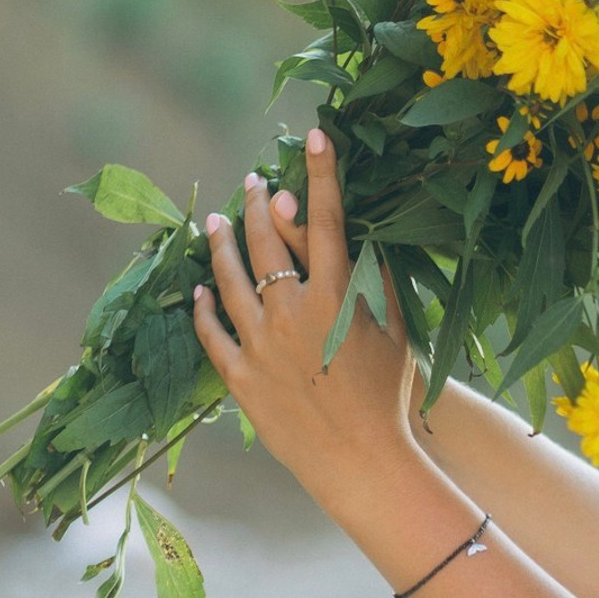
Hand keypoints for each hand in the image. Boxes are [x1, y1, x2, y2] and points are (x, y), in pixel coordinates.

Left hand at [193, 127, 421, 494]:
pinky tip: (199, 290)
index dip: (321, 174)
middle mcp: (292, 312)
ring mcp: (261, 344)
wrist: (364, 463)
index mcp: (338, 298)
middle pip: (266, 241)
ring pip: (229, 280)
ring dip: (221, 245)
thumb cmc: (390, 400)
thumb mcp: (398, 336)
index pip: (326, 220)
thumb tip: (362, 245)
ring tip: (213, 222)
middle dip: (256, 203)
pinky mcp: (241, 377)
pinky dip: (204, 307)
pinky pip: (213, 332)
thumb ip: (380, 286)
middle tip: (249, 181)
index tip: (316, 134)